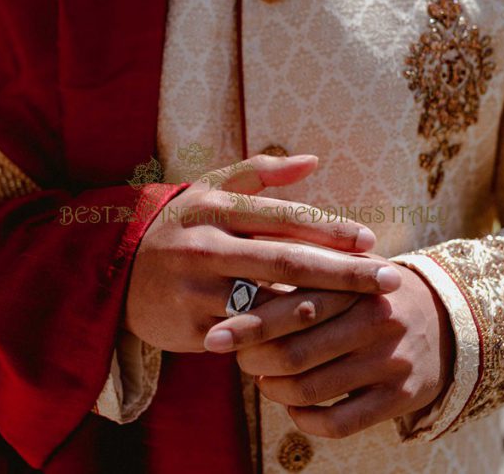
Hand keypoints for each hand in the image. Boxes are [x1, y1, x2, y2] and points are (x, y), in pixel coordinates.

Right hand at [124, 154, 401, 351]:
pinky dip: (285, 339)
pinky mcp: (192, 328)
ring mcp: (197, 289)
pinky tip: (322, 341)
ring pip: (271, 303)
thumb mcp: (208, 189)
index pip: (283, 217)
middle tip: (389, 279)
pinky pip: (248, 337)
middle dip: (344, 272)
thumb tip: (313, 161)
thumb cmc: (179, 227)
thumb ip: (261, 173)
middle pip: (288, 260)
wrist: (114, 275)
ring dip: (323, 309)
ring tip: (365, 312)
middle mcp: (206, 246)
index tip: (370, 240)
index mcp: (215, 208)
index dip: (329, 229)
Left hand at [204, 263, 452, 438]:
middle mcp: (375, 320)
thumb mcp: (345, 267)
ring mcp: (390, 360)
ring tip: (264, 379)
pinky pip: (339, 423)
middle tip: (239, 359)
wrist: (445, 319)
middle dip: (254, 361)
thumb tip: (233, 277)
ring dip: (274, 390)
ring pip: (310, 390)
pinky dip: (304, 419)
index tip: (214, 336)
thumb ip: (299, 266)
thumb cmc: (370, 291)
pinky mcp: (401, 397)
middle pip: (295, 352)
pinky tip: (295, 406)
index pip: (293, 305)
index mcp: (356, 282)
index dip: (248, 325)